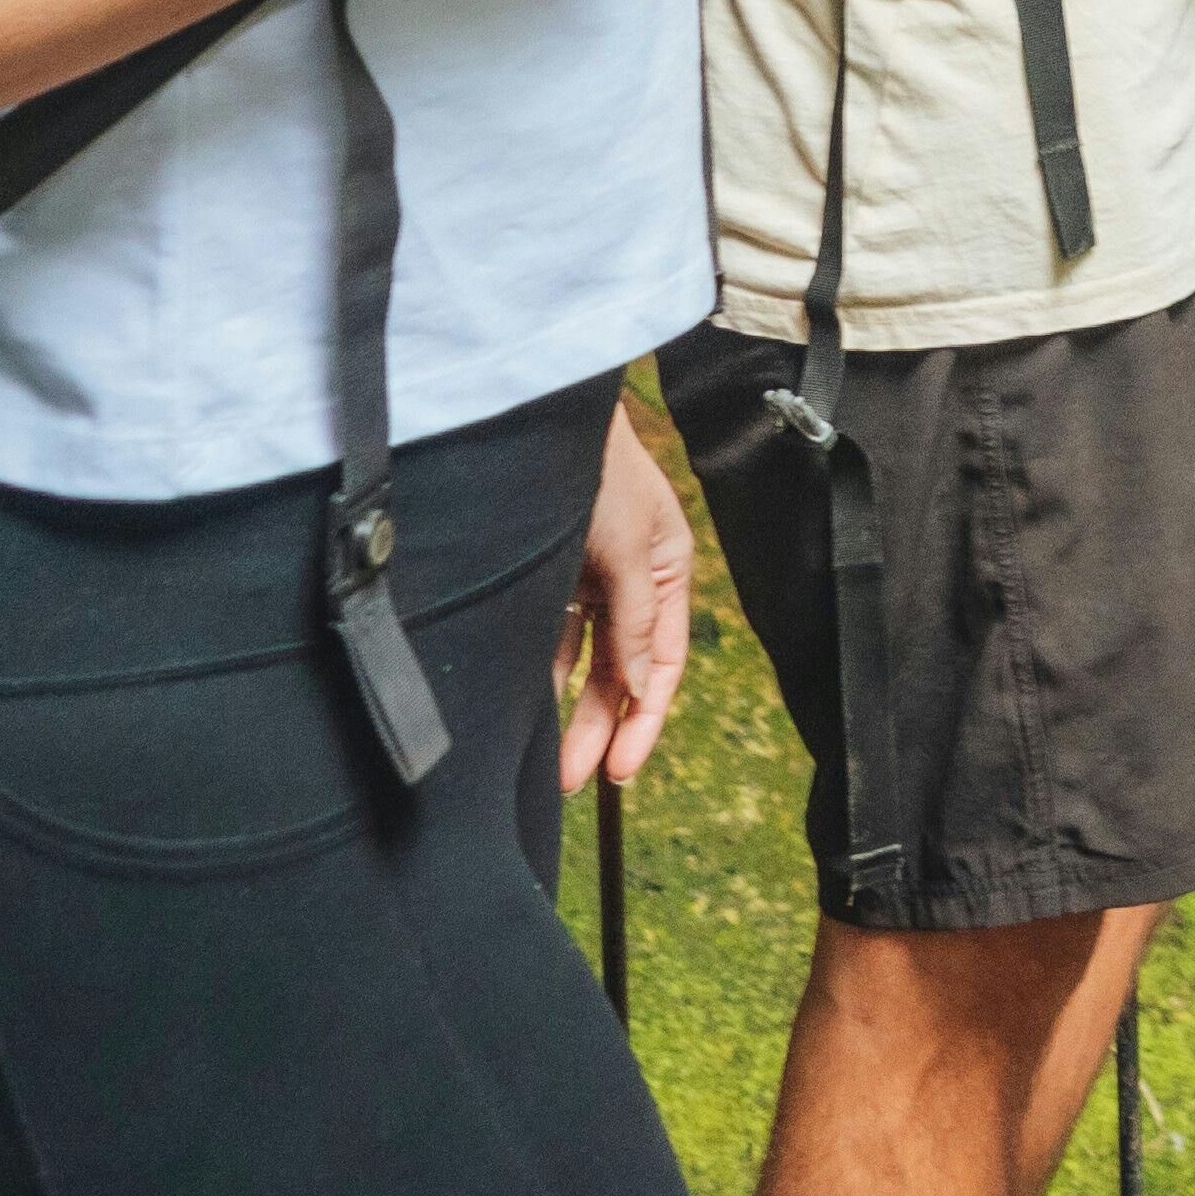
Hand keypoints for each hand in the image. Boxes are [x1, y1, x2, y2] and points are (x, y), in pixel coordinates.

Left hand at [558, 397, 694, 793]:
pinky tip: (527, 705)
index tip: (618, 770)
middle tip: (573, 779)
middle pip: (621, 671)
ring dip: (570, 708)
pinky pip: (549, 636)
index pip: (662, 664)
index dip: (644, 720)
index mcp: (667, 573)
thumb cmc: (598, 470)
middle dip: (600, 726)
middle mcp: (632, 582)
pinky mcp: (550, 574)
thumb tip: (636, 685)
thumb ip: (635, 617)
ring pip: (584, 659)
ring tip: (548, 759)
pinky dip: (542, 671)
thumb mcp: (626, 545)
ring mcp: (590, 578)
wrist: (541, 415)